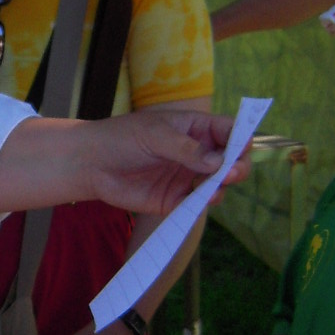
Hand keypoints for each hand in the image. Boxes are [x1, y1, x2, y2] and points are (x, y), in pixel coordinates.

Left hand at [78, 107, 250, 216]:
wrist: (91, 164)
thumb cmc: (122, 138)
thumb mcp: (155, 135)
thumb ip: (186, 149)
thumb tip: (218, 162)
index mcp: (195, 129)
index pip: (228, 131)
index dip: (240, 139)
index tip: (242, 148)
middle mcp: (197, 154)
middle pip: (230, 161)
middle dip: (236, 166)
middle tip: (230, 173)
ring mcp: (188, 178)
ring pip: (218, 185)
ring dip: (221, 187)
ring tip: (213, 188)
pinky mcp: (175, 200)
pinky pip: (196, 205)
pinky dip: (202, 205)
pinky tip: (200, 201)